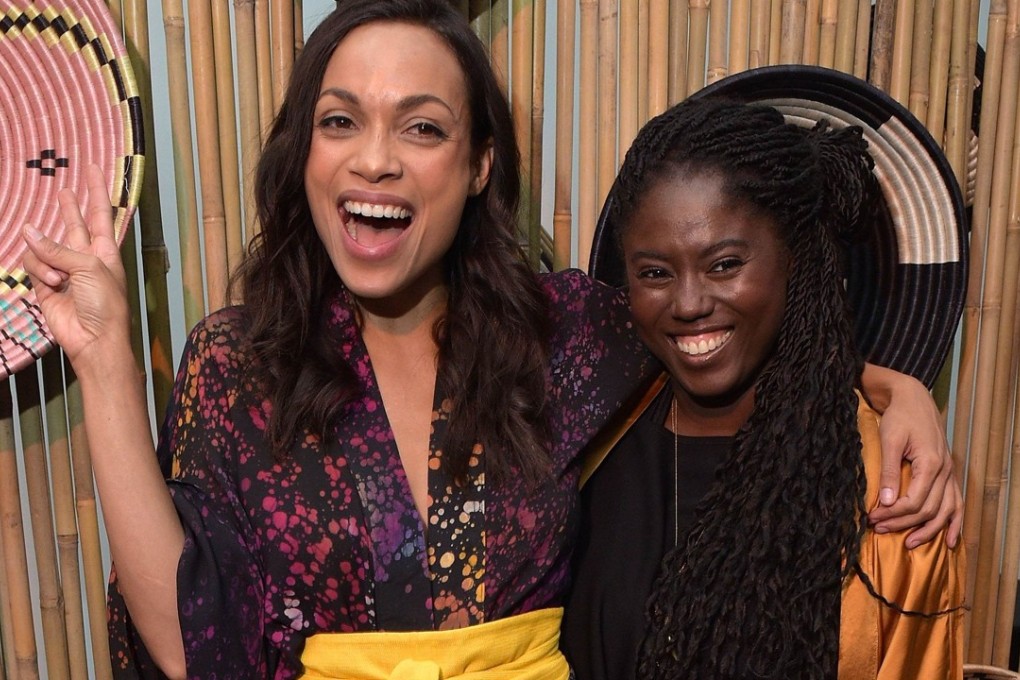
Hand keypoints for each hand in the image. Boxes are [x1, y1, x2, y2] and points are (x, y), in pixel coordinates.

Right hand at [21, 165, 130, 370]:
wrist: (94, 338)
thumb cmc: (105, 304)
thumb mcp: (89, 268)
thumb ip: (59, 249)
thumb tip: (28, 232)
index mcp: (106, 251)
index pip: (101, 214)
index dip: (97, 191)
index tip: (96, 169)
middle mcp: (85, 257)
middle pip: (74, 224)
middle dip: (69, 208)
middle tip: (64, 189)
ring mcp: (64, 270)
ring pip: (44, 247)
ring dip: (48, 259)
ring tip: (60, 279)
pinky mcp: (45, 284)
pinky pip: (33, 265)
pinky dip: (40, 272)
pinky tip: (52, 284)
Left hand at [863, 366, 961, 548]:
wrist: (914, 399)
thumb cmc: (899, 417)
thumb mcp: (889, 440)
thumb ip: (889, 471)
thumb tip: (887, 502)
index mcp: (931, 464)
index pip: (914, 501)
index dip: (893, 514)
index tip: (873, 518)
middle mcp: (945, 471)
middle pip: (928, 509)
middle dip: (903, 523)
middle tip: (879, 529)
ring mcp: (950, 473)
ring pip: (946, 510)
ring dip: (929, 530)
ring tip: (910, 544)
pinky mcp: (948, 472)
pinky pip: (957, 502)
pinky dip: (954, 522)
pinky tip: (950, 540)